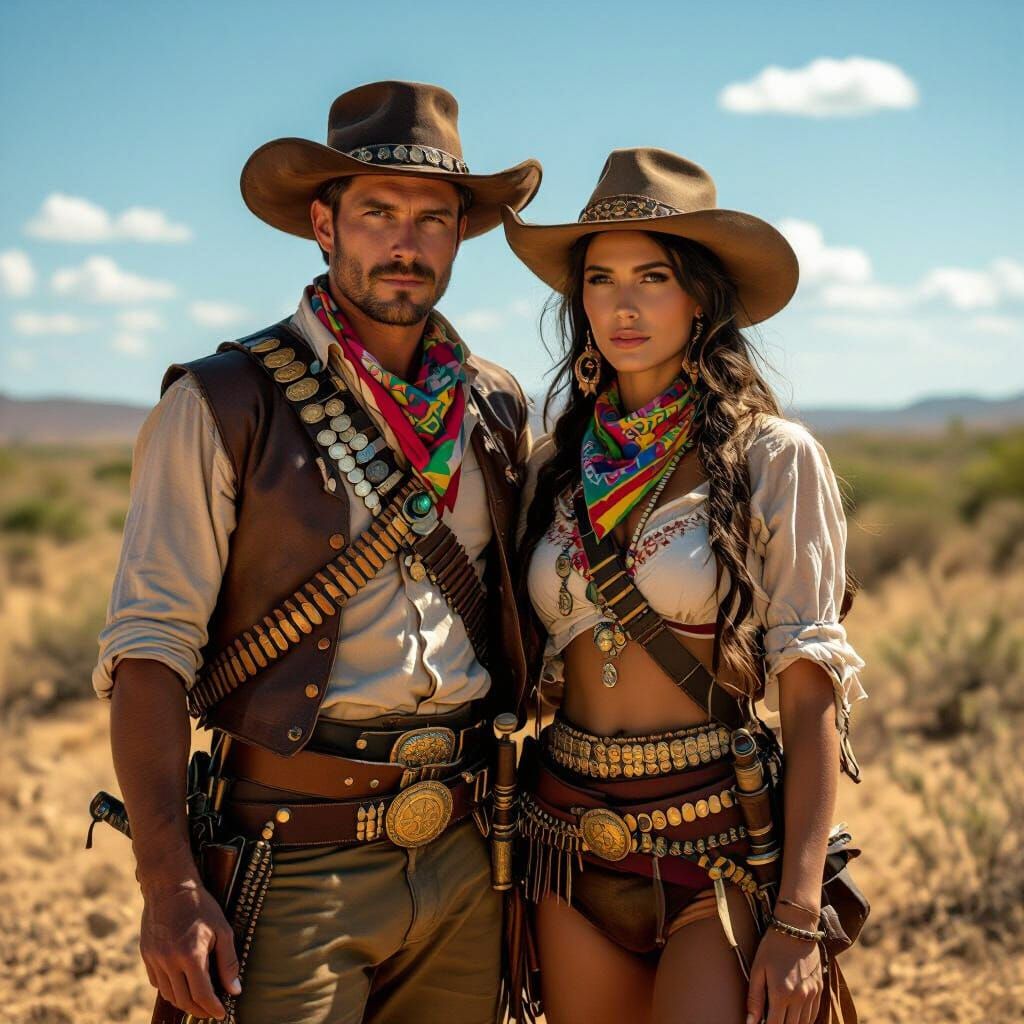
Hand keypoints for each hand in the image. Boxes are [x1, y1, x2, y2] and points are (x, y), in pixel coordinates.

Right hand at [140, 880, 240, 1019]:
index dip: (213, 1008)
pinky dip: (170, 988)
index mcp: (191, 955)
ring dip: (184, 1001)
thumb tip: (235, 989)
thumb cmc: (200, 905)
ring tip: (198, 1000)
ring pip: (168, 994)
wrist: (169, 886)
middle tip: (211, 1010)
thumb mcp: (222, 930)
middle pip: (183, 999)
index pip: (202, 995)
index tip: (222, 1013)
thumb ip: (228, 962)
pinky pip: (156, 982)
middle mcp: (169, 962)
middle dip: (199, 1010)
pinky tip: (181, 984)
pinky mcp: (146, 955)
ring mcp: (154, 959)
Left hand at [745, 927, 822, 1023]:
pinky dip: (804, 1020)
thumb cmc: (772, 947)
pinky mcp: (819, 989)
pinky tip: (794, 1017)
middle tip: (769, 1020)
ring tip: (780, 1018)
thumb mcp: (758, 969)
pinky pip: (813, 1015)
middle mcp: (799, 998)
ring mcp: (812, 994)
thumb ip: (754, 998)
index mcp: (781, 993)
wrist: (797, 928)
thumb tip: (750, 1023)